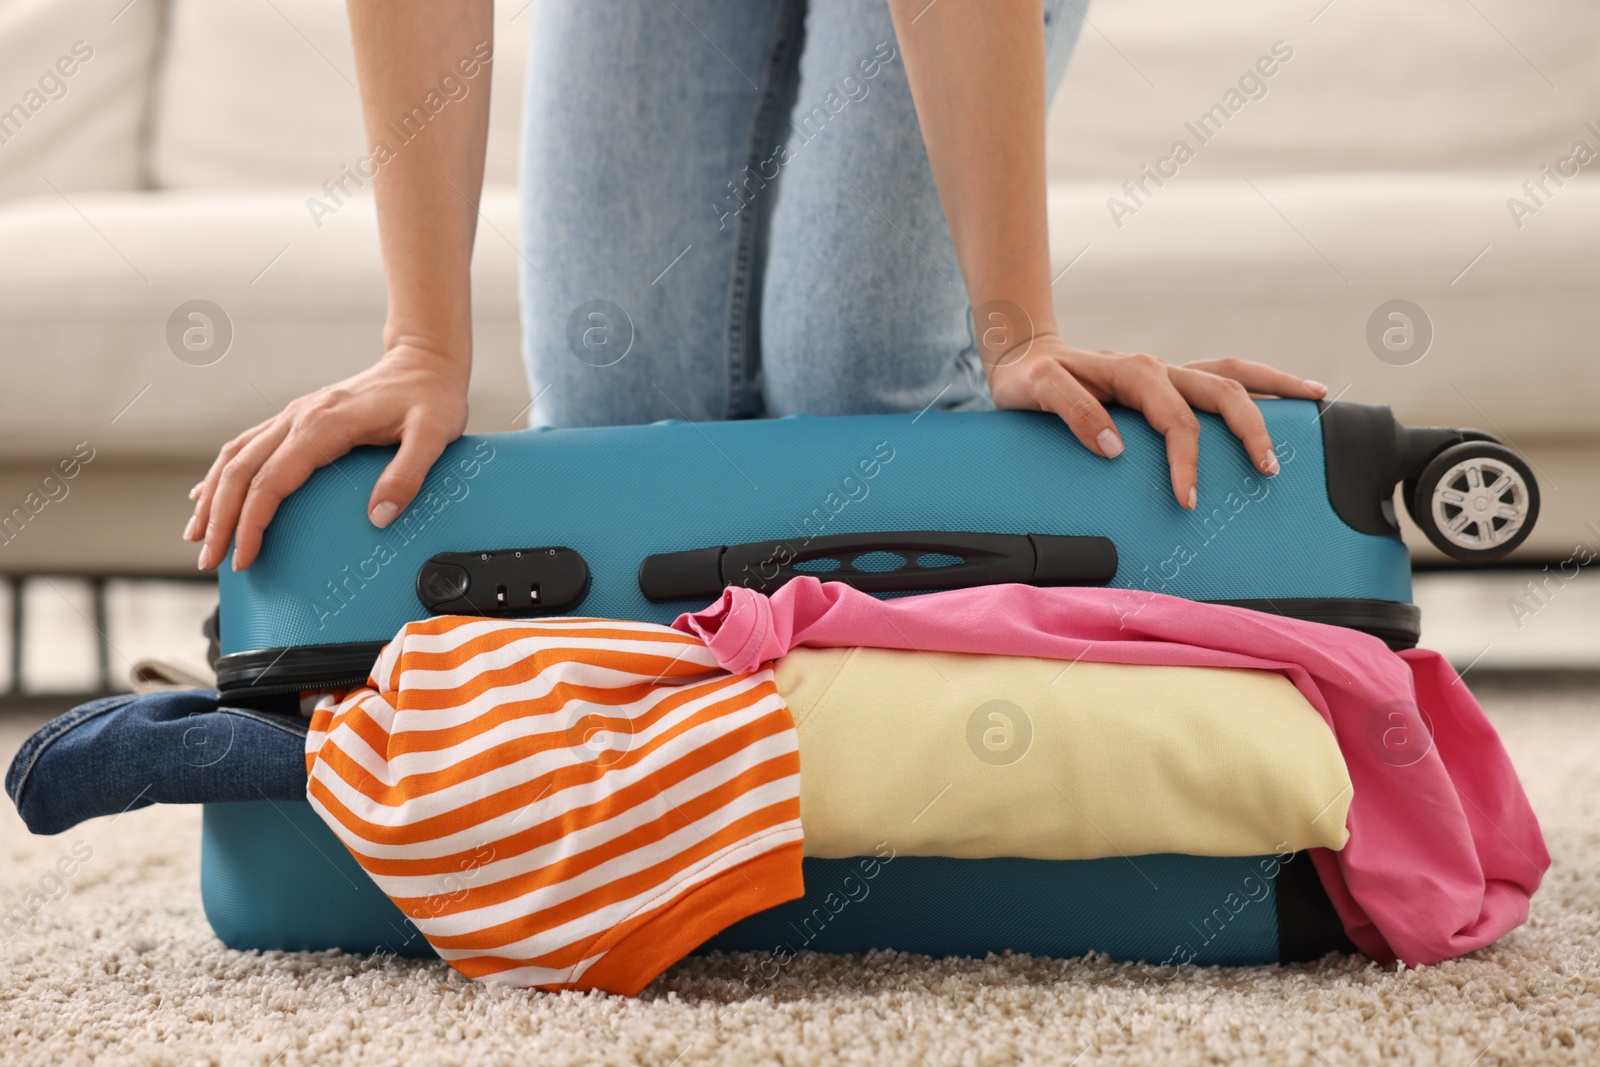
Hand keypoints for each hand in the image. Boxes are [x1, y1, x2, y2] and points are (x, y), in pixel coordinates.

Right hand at [185, 343, 469, 570]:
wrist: (426, 362)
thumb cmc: (431, 398)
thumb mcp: (433, 436)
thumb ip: (408, 474)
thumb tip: (379, 517)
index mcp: (324, 425)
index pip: (271, 482)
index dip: (251, 523)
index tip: (243, 557)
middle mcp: (299, 417)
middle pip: (241, 472)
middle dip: (219, 519)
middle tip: (209, 560)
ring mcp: (295, 415)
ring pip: (235, 456)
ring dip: (213, 497)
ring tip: (198, 535)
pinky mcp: (299, 417)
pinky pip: (248, 446)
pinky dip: (224, 473)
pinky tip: (210, 494)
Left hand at [984, 332, 1327, 507]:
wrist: (1023, 359)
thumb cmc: (1029, 380)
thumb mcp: (1037, 391)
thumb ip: (1073, 412)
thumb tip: (1116, 447)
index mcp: (1134, 373)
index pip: (1176, 421)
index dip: (1186, 461)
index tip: (1187, 500)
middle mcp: (1158, 368)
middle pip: (1223, 390)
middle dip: (1252, 428)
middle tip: (1269, 470)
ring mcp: (1167, 372)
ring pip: (1232, 373)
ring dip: (1274, 387)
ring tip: (1315, 400)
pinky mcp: (1167, 381)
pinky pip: (1220, 376)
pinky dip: (1256, 382)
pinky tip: (1282, 395)